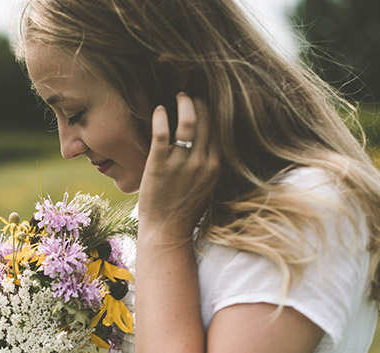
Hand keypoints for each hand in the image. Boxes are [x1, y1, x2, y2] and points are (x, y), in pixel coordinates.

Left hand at [139, 92, 220, 234]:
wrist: (167, 231)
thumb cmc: (185, 208)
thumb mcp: (208, 184)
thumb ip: (211, 163)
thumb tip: (212, 142)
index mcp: (217, 165)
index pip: (220, 128)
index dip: (214, 110)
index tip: (207, 100)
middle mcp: (203, 162)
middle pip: (207, 120)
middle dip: (200, 101)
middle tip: (191, 94)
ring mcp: (181, 164)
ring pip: (188, 122)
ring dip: (184, 103)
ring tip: (178, 96)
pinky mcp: (159, 166)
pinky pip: (162, 133)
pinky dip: (161, 117)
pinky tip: (158, 110)